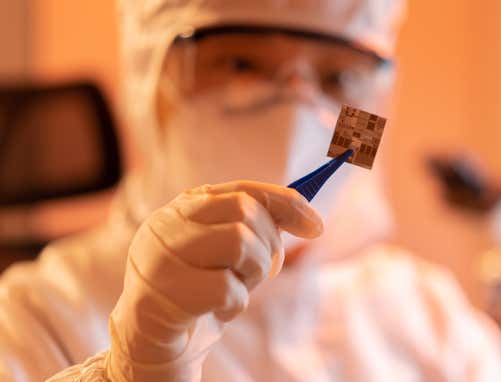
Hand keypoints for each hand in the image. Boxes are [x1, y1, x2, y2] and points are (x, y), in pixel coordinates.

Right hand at [107, 181, 322, 379]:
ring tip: (235, 289)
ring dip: (253, 275)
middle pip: (246, 211)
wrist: (153, 342)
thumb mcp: (229, 253)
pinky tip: (218, 311)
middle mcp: (166, 223)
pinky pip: (226, 289)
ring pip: (240, 243)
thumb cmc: (199, 291)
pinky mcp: (160, 293)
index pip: (244, 190)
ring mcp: (159, 256)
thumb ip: (260, 228)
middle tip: (258, 273)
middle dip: (269, 246)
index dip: (286, 204)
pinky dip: (235, 305)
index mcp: (184, 207)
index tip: (317, 226)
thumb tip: (313, 221)